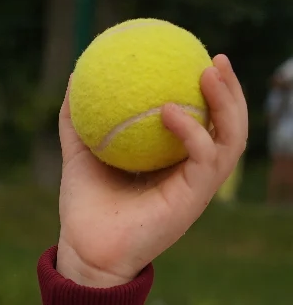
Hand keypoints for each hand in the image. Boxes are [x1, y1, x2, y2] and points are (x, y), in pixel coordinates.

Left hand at [55, 53, 247, 287]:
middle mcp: (192, 173)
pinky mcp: (194, 200)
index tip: (198, 55)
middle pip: (229, 126)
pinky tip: (170, 110)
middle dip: (231, 90)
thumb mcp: (79, 155)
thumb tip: (73, 77)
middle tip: (216, 58)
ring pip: (231, 140)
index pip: (206, 120)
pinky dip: (193, 131)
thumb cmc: (85, 209)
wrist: (85, 250)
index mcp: (175, 162)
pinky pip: (203, 158)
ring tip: (209, 73)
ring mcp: (197, 187)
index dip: (211, 89)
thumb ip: (78, 120)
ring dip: (228, 103)